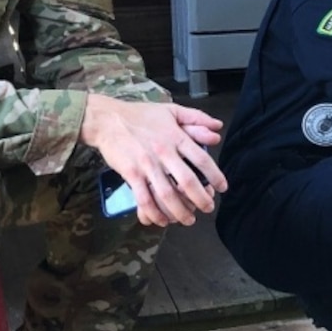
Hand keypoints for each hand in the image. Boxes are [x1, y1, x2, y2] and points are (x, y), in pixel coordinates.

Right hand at [81, 95, 227, 227]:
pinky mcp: (131, 174)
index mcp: (176, 137)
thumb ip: (197, 118)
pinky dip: (155, 213)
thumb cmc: (141, 115)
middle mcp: (164, 152)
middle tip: (209, 208)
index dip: (215, 176)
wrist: (108, 119)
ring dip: (180, 211)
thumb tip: (218, 127)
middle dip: (202, 199)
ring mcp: (147, 165)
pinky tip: (162, 220)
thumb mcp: (172, 110)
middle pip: (188, 181)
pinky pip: (145, 199)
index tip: (223, 188)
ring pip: (167, 195)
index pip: (202, 160)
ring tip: (189, 219)